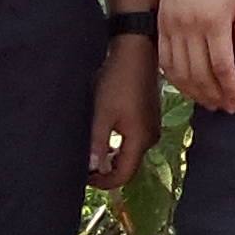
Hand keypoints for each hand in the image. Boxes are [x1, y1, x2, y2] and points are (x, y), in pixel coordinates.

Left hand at [86, 34, 158, 187]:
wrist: (136, 52)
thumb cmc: (118, 80)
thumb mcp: (102, 113)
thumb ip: (97, 143)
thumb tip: (92, 168)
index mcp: (140, 140)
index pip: (123, 175)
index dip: (103, 182)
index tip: (83, 177)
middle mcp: (150, 138)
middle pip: (127, 166)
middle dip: (105, 170)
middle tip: (83, 164)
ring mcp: (151, 128)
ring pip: (129, 153)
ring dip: (110, 156)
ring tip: (90, 150)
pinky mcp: (148, 119)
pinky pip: (132, 141)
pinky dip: (117, 145)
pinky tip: (103, 136)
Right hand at [158, 0, 234, 113]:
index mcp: (214, 21)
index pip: (222, 67)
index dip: (231, 90)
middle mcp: (189, 26)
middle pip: (200, 74)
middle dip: (215, 96)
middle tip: (227, 108)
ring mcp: (171, 26)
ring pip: (180, 72)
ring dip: (196, 92)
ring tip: (210, 102)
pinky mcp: (161, 24)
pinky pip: (166, 61)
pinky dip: (176, 79)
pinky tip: (189, 86)